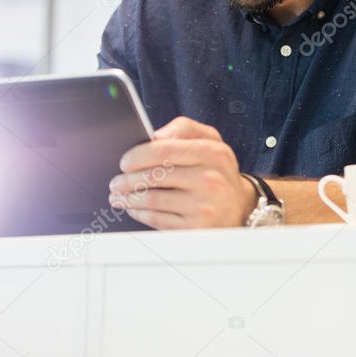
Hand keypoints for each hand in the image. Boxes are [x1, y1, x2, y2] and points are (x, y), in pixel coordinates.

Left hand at [108, 116, 257, 228]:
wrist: (239, 206)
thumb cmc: (217, 170)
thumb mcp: (211, 141)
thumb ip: (184, 129)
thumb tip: (155, 136)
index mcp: (212, 153)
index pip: (164, 149)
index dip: (138, 155)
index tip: (124, 162)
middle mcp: (210, 179)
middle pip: (155, 176)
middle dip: (127, 179)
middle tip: (116, 182)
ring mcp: (203, 206)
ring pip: (152, 199)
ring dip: (128, 197)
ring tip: (118, 195)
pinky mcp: (195, 227)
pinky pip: (158, 219)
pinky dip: (140, 213)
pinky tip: (133, 208)